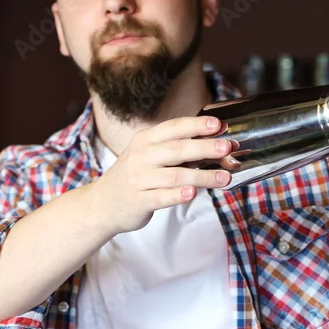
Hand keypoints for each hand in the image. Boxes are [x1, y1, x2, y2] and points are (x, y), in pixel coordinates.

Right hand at [90, 116, 234, 235]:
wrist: (102, 204)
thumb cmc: (136, 176)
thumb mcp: (149, 156)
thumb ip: (177, 150)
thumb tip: (216, 147)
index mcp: (145, 140)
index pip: (173, 128)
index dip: (196, 125)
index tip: (219, 124)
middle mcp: (141, 156)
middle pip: (177, 149)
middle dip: (204, 147)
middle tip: (227, 147)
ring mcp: (138, 179)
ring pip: (174, 175)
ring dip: (202, 176)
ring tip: (224, 177)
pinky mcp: (138, 201)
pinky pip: (161, 197)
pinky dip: (178, 195)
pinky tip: (193, 193)